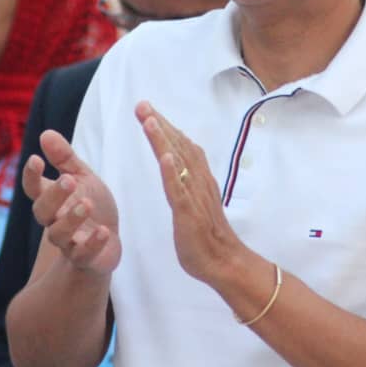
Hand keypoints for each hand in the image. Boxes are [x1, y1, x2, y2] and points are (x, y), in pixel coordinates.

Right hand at [22, 130, 120, 276]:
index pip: (33, 188)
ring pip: (58, 234)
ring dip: (71, 219)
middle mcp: (55, 221)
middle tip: (69, 180)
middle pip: (42, 211)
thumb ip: (64, 158)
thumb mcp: (82, 176)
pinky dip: (93, 243)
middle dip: (54, 195)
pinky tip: (103, 231)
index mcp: (52, 199)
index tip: (35, 159)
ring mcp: (69, 241)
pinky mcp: (86, 258)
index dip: (31, 175)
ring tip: (86, 204)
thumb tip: (45, 133)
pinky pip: (83, 254)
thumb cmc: (91, 204)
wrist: (109, 241)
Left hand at [135, 101, 247, 286]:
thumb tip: (176, 162)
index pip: (181, 146)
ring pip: (178, 162)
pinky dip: (172, 173)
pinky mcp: (189, 213)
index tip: (148, 109)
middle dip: (159, 124)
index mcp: (198, 178)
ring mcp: (194, 196)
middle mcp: (197, 181)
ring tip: (149, 120)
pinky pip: (180, 190)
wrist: (224, 261)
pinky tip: (165, 158)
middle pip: (178, 146)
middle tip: (142, 104)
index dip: (164, 126)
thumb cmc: (205, 235)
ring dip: (163, 140)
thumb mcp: (194, 201)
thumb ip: (186, 181)